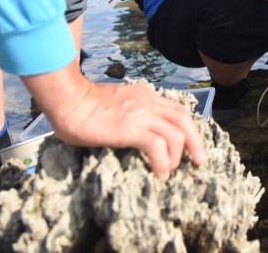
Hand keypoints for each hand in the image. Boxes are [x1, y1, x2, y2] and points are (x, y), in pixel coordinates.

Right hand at [22, 62, 206, 179]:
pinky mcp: (130, 128)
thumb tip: (132, 130)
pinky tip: (160, 172)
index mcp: (145, 96)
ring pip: (176, 134)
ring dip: (178, 155)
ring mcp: (140, 114)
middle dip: (196, 141)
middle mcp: (147, 102)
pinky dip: (164, 161)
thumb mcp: (115, 102)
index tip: (191, 144)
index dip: (188, 128)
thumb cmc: (81, 104)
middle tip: (200, 160)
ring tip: (170, 170)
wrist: (67, 99)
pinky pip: (157, 145)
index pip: (176, 110)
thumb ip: (129, 111)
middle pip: (184, 119)